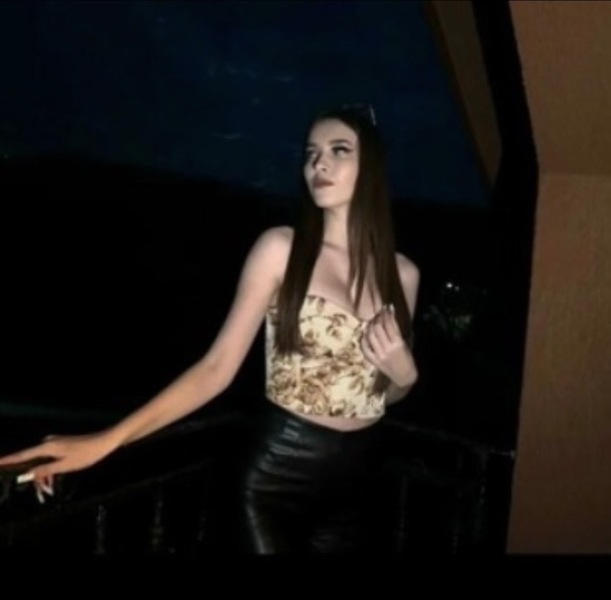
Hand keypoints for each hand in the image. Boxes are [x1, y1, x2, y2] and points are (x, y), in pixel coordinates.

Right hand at [0, 431, 117, 500]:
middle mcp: (48, 442)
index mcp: (47, 446)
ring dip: (43, 476)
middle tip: (42, 495)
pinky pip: (49, 460)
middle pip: (32, 461)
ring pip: (41, 462)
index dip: (7, 460)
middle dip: (33, 479)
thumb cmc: (86, 454)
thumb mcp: (64, 466)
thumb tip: (26, 474)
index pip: (22, 455)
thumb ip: (45, 470)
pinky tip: (52, 481)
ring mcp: (55, 443)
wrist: (104, 442)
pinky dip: (49, 470)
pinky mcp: (61, 446)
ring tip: (48, 492)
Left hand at [361, 304, 416, 386]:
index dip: (387, 314)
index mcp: (398, 344)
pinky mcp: (373, 361)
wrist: (404, 377)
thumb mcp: (404, 344)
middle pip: (377, 328)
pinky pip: (365, 347)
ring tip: (372, 321)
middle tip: (378, 313)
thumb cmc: (407, 359)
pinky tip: (366, 333)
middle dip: (377, 318)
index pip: (389, 324)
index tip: (386, 308)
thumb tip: (389, 315)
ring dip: (369, 326)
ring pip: (370, 336)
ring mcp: (379, 355)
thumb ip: (396, 331)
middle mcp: (387, 348)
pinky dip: (364, 338)